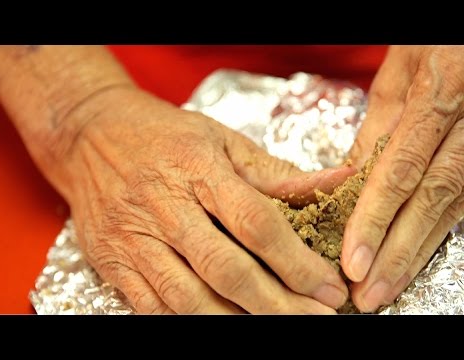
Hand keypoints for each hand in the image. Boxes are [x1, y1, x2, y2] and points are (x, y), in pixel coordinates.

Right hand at [63, 87, 354, 313]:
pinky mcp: (111, 259)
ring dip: (237, 320)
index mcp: (197, 167)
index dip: (297, 262)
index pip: (254, 223)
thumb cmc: (161, 134)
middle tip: (318, 317)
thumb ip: (273, 171)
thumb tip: (332, 183)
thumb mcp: (220, 139)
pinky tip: (224, 322)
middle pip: (226, 269)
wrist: (89, 134)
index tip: (329, 286)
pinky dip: (190, 320)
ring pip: (188, 297)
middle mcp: (163, 205)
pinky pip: (151, 305)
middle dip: (277, 303)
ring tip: (277, 325)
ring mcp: (132, 237)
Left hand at [343, 46, 463, 311]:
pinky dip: (439, 231)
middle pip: (433, 199)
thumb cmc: (438, 40)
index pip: (401, 169)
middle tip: (368, 294)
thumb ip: (379, 125)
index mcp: (444, 90)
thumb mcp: (400, 71)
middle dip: (398, 253)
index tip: (353, 260)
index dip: (376, 219)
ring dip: (417, 253)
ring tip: (387, 287)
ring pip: (455, 207)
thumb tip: (351, 177)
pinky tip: (416, 256)